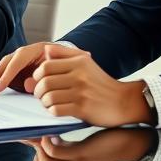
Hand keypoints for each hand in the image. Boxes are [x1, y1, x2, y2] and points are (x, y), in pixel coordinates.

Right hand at [0, 42, 68, 92]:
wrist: (77, 63)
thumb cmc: (72, 65)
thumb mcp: (64, 67)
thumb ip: (49, 74)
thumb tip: (29, 84)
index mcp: (40, 49)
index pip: (19, 60)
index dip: (8, 74)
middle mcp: (29, 52)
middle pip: (8, 61)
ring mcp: (25, 59)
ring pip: (6, 65)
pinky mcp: (23, 67)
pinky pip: (9, 72)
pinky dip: (1, 80)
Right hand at [25, 129, 155, 160]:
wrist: (121, 144)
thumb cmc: (96, 149)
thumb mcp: (76, 159)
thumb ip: (56, 156)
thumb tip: (30, 144)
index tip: (42, 154)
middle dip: (37, 159)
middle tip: (41, 147)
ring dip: (41, 149)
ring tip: (46, 139)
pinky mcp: (82, 155)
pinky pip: (54, 151)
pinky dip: (48, 142)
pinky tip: (51, 135)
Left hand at [30, 45, 151, 125]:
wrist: (123, 101)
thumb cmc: (101, 83)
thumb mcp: (85, 62)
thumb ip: (64, 53)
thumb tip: (45, 49)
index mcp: (79, 62)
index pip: (46, 65)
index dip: (37, 75)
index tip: (39, 81)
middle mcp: (80, 76)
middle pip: (44, 82)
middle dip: (38, 91)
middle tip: (41, 95)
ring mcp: (81, 92)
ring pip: (49, 97)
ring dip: (44, 102)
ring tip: (48, 103)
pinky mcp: (83, 108)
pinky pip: (56, 110)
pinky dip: (52, 111)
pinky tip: (56, 110)